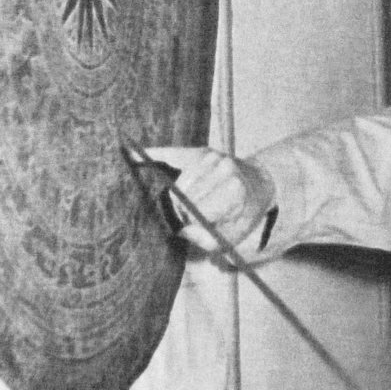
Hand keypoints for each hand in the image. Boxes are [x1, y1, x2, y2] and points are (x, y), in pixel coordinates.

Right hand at [143, 147, 274, 261]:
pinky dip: (152, 155)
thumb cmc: (241, 214)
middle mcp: (224, 168)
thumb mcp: (230, 237)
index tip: (192, 225)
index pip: (195, 210)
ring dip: (176, 195)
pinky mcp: (198, 150)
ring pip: (175, 181)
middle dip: (182, 209)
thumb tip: (183, 228)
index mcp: (234, 190)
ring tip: (188, 201)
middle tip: (190, 215)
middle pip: (182, 195)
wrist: (258, 186)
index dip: (189, 222)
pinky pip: (170, 153)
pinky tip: (132, 154)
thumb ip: (205, 240)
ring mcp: (211, 155)